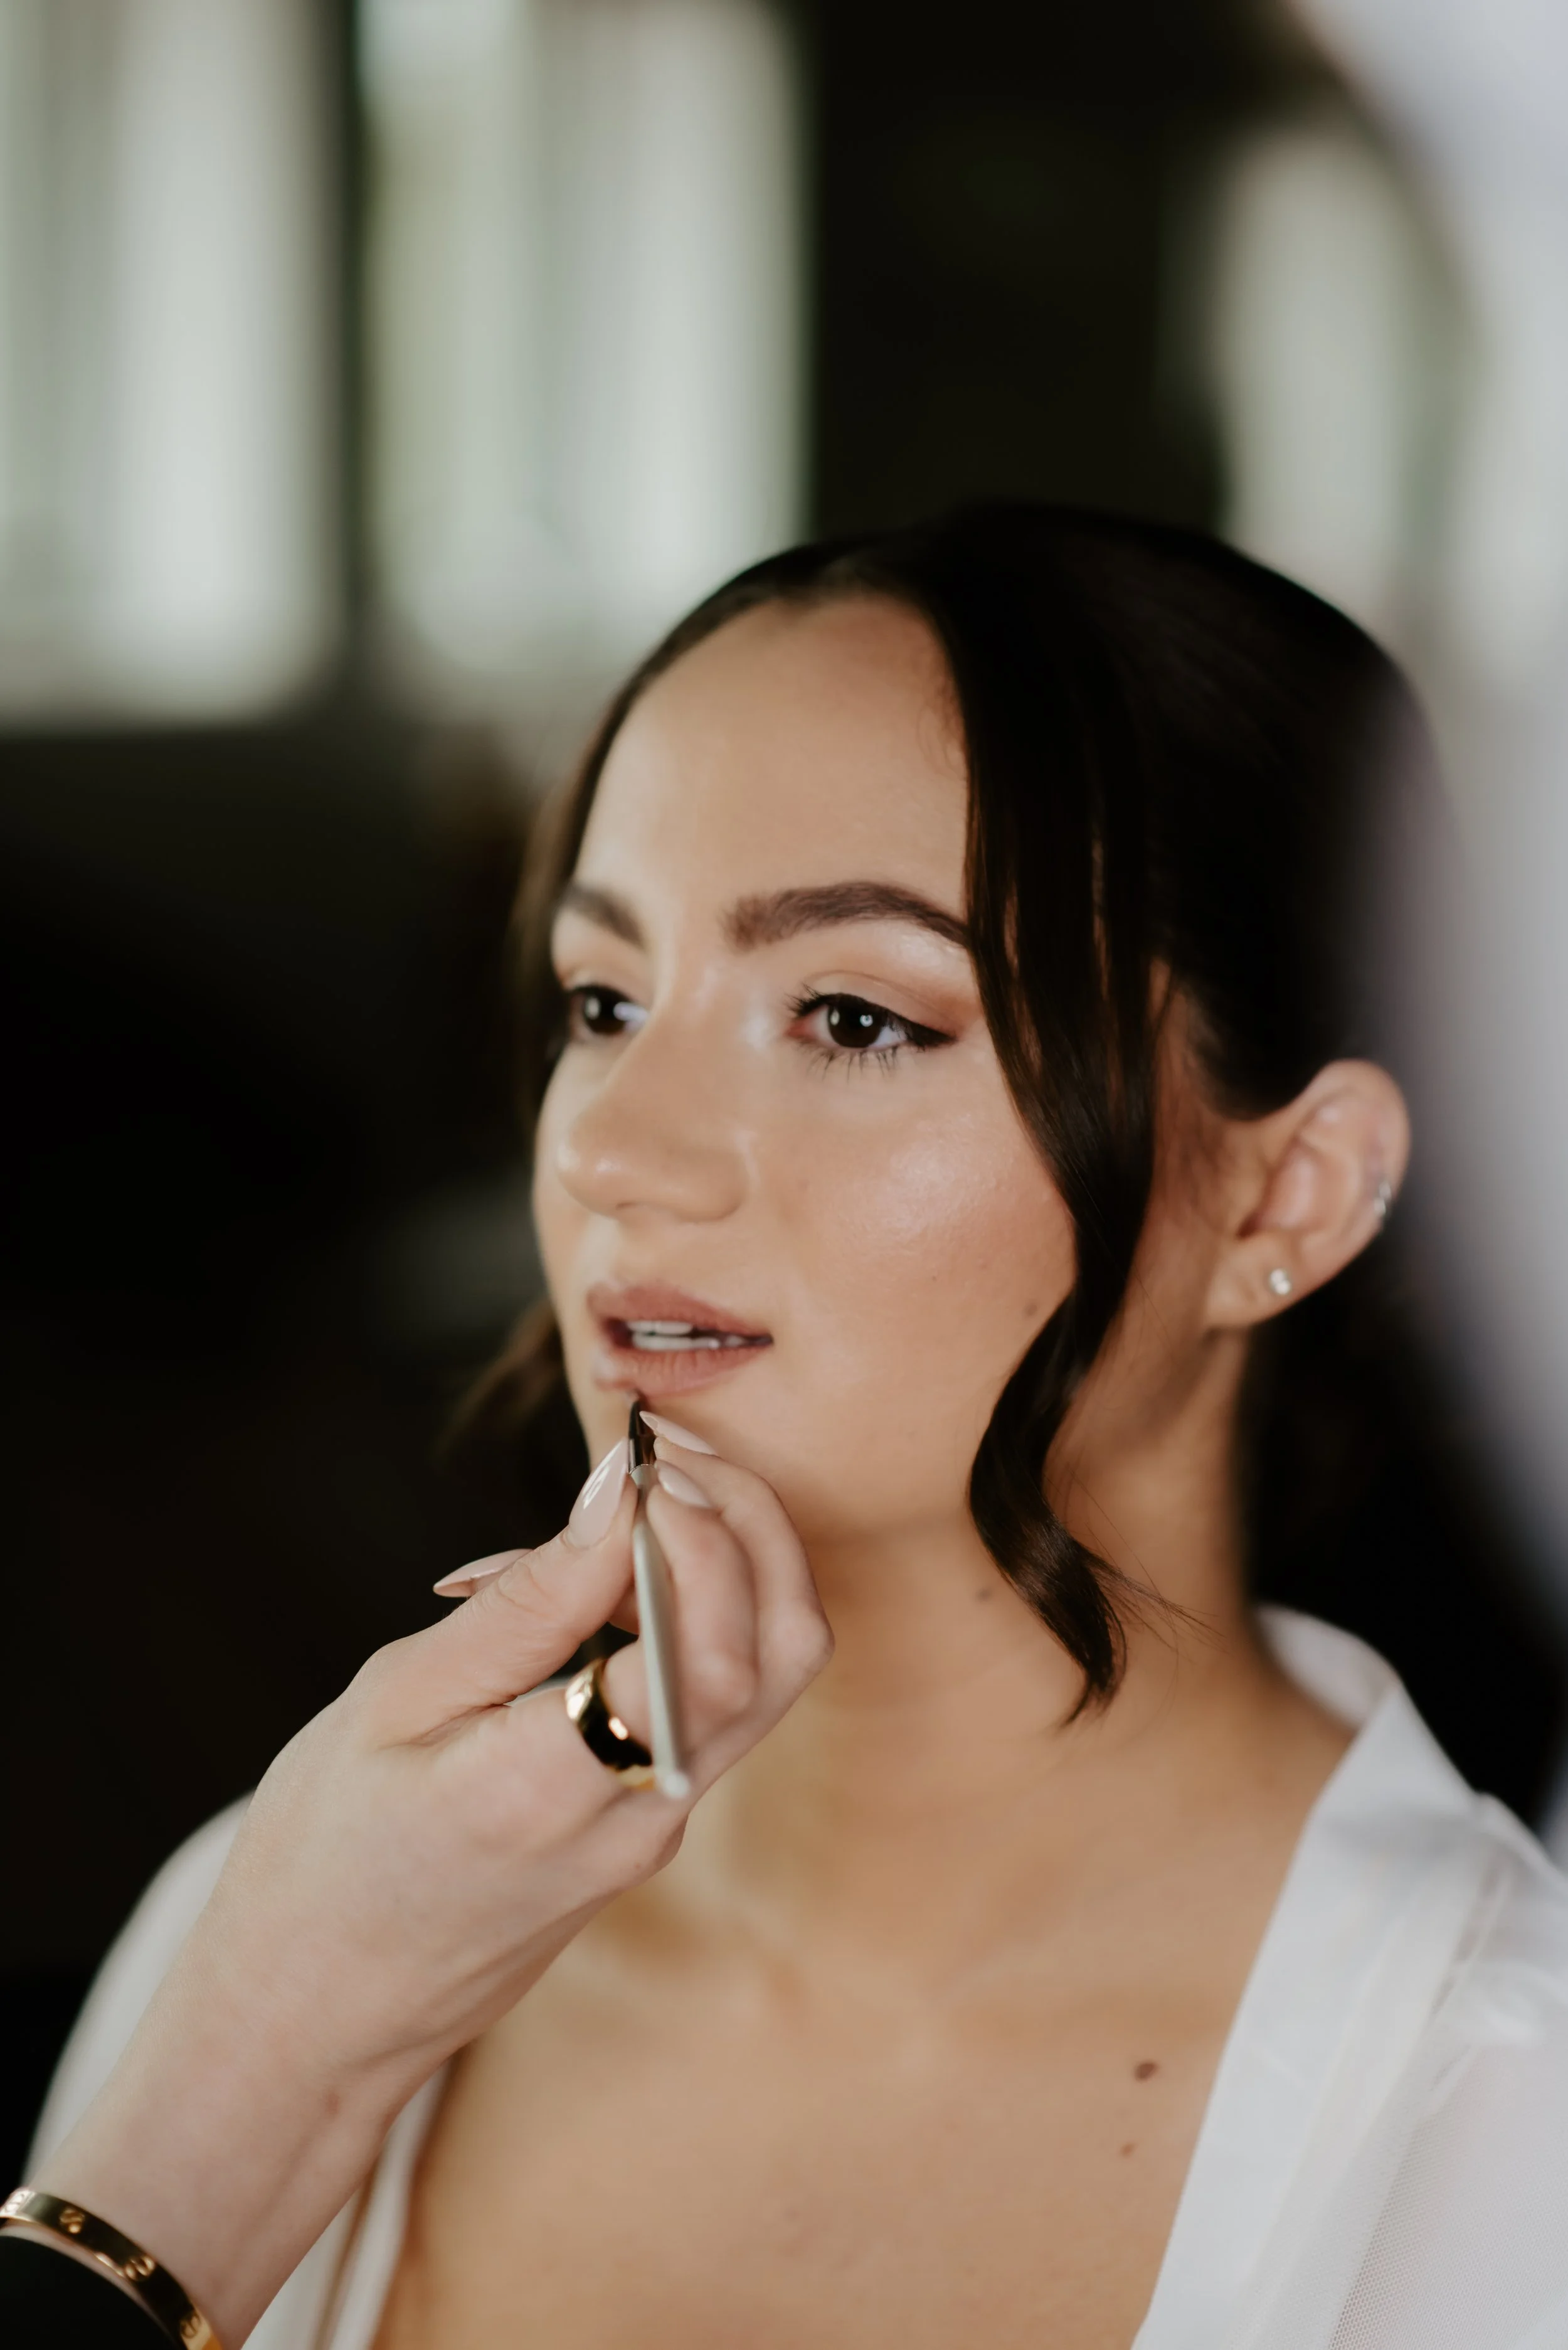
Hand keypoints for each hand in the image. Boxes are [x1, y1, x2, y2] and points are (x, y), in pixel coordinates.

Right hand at [33, 1440, 828, 2343]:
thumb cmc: (327, 1857)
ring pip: (770, 1673)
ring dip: (736, 1561)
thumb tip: (622, 1495)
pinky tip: (608, 1578)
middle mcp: (638, 1818)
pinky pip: (717, 1698)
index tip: (635, 1463)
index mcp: (554, 1792)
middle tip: (665, 1457)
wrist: (318, 2015)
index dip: (696, 1535)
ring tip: (641, 1501)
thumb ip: (526, 1602)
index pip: (707, 1656)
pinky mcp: (655, 1823)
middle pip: (779, 1651)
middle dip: (747, 1522)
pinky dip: (695, 1610)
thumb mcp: (396, 1702)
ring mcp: (659, 1828)